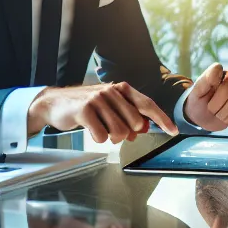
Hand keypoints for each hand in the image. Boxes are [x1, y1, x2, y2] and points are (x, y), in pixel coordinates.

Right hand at [28, 82, 176, 142]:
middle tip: (111, 130)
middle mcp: (111, 91)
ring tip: (99, 128)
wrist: (54, 104)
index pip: (147, 104)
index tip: (174, 131)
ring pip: (119, 132)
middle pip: (135, 123)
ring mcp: (98, 99)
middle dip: (126, 133)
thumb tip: (142, 130)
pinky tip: (89, 129)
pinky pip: (102, 136)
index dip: (162, 119)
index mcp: (121, 89)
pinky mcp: (84, 110)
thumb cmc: (85, 107)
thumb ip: (127, 117)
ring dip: (110, 137)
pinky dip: (97, 138)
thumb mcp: (109, 109)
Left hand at [184, 63, 227, 130]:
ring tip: (219, 115)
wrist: (200, 117)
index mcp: (222, 74)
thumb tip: (219, 67)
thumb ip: (206, 79)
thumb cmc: (197, 102)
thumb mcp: (196, 92)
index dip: (220, 94)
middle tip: (211, 110)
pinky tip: (227, 119)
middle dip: (222, 106)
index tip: (207, 99)